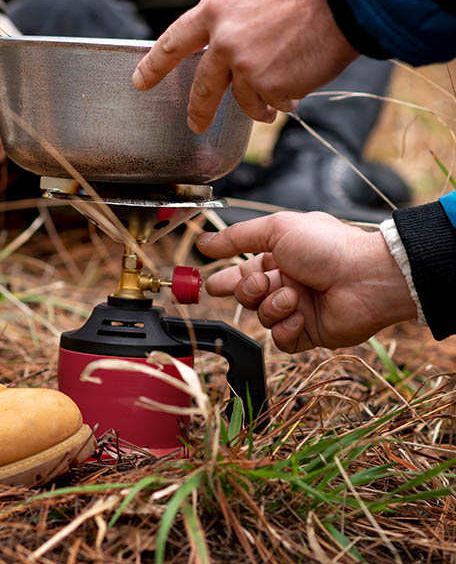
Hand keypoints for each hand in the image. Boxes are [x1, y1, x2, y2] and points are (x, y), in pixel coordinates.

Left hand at [132, 0, 358, 132]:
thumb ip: (230, 10)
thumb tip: (217, 28)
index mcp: (215, 10)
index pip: (173, 42)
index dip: (154, 64)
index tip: (140, 80)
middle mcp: (224, 42)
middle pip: (201, 88)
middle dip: (198, 111)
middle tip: (195, 123)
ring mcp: (246, 67)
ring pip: (243, 100)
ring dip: (259, 103)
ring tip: (278, 98)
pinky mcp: (270, 87)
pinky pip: (272, 103)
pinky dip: (283, 101)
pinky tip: (298, 86)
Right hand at [196, 212, 416, 352]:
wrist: (366, 277)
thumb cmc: (326, 247)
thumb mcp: (276, 229)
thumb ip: (236, 237)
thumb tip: (203, 241)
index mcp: (278, 257)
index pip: (242, 270)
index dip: (225, 278)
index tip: (210, 285)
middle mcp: (286, 282)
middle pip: (246, 295)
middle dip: (247, 291)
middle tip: (261, 284)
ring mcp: (297, 308)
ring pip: (262, 317)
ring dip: (272, 306)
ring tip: (293, 296)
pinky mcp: (309, 333)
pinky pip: (281, 339)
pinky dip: (286, 328)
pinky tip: (299, 316)